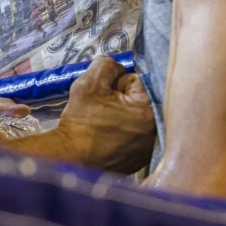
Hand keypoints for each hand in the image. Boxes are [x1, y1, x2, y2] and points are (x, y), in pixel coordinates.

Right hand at [53, 56, 154, 172]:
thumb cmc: (80, 123)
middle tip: (101, 109)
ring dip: (122, 116)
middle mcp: (155, 131)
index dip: (113, 84)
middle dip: (120, 99)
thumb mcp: (89, 83)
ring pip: (135, 118)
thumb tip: (115, 67)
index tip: (101, 96)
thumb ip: (106, 65)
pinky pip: (133, 136)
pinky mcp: (139, 161)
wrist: (70, 161)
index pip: (134, 80)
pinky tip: (107, 138)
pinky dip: (122, 134)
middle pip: (138, 99)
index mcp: (148, 109)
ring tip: (102, 124)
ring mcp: (149, 148)